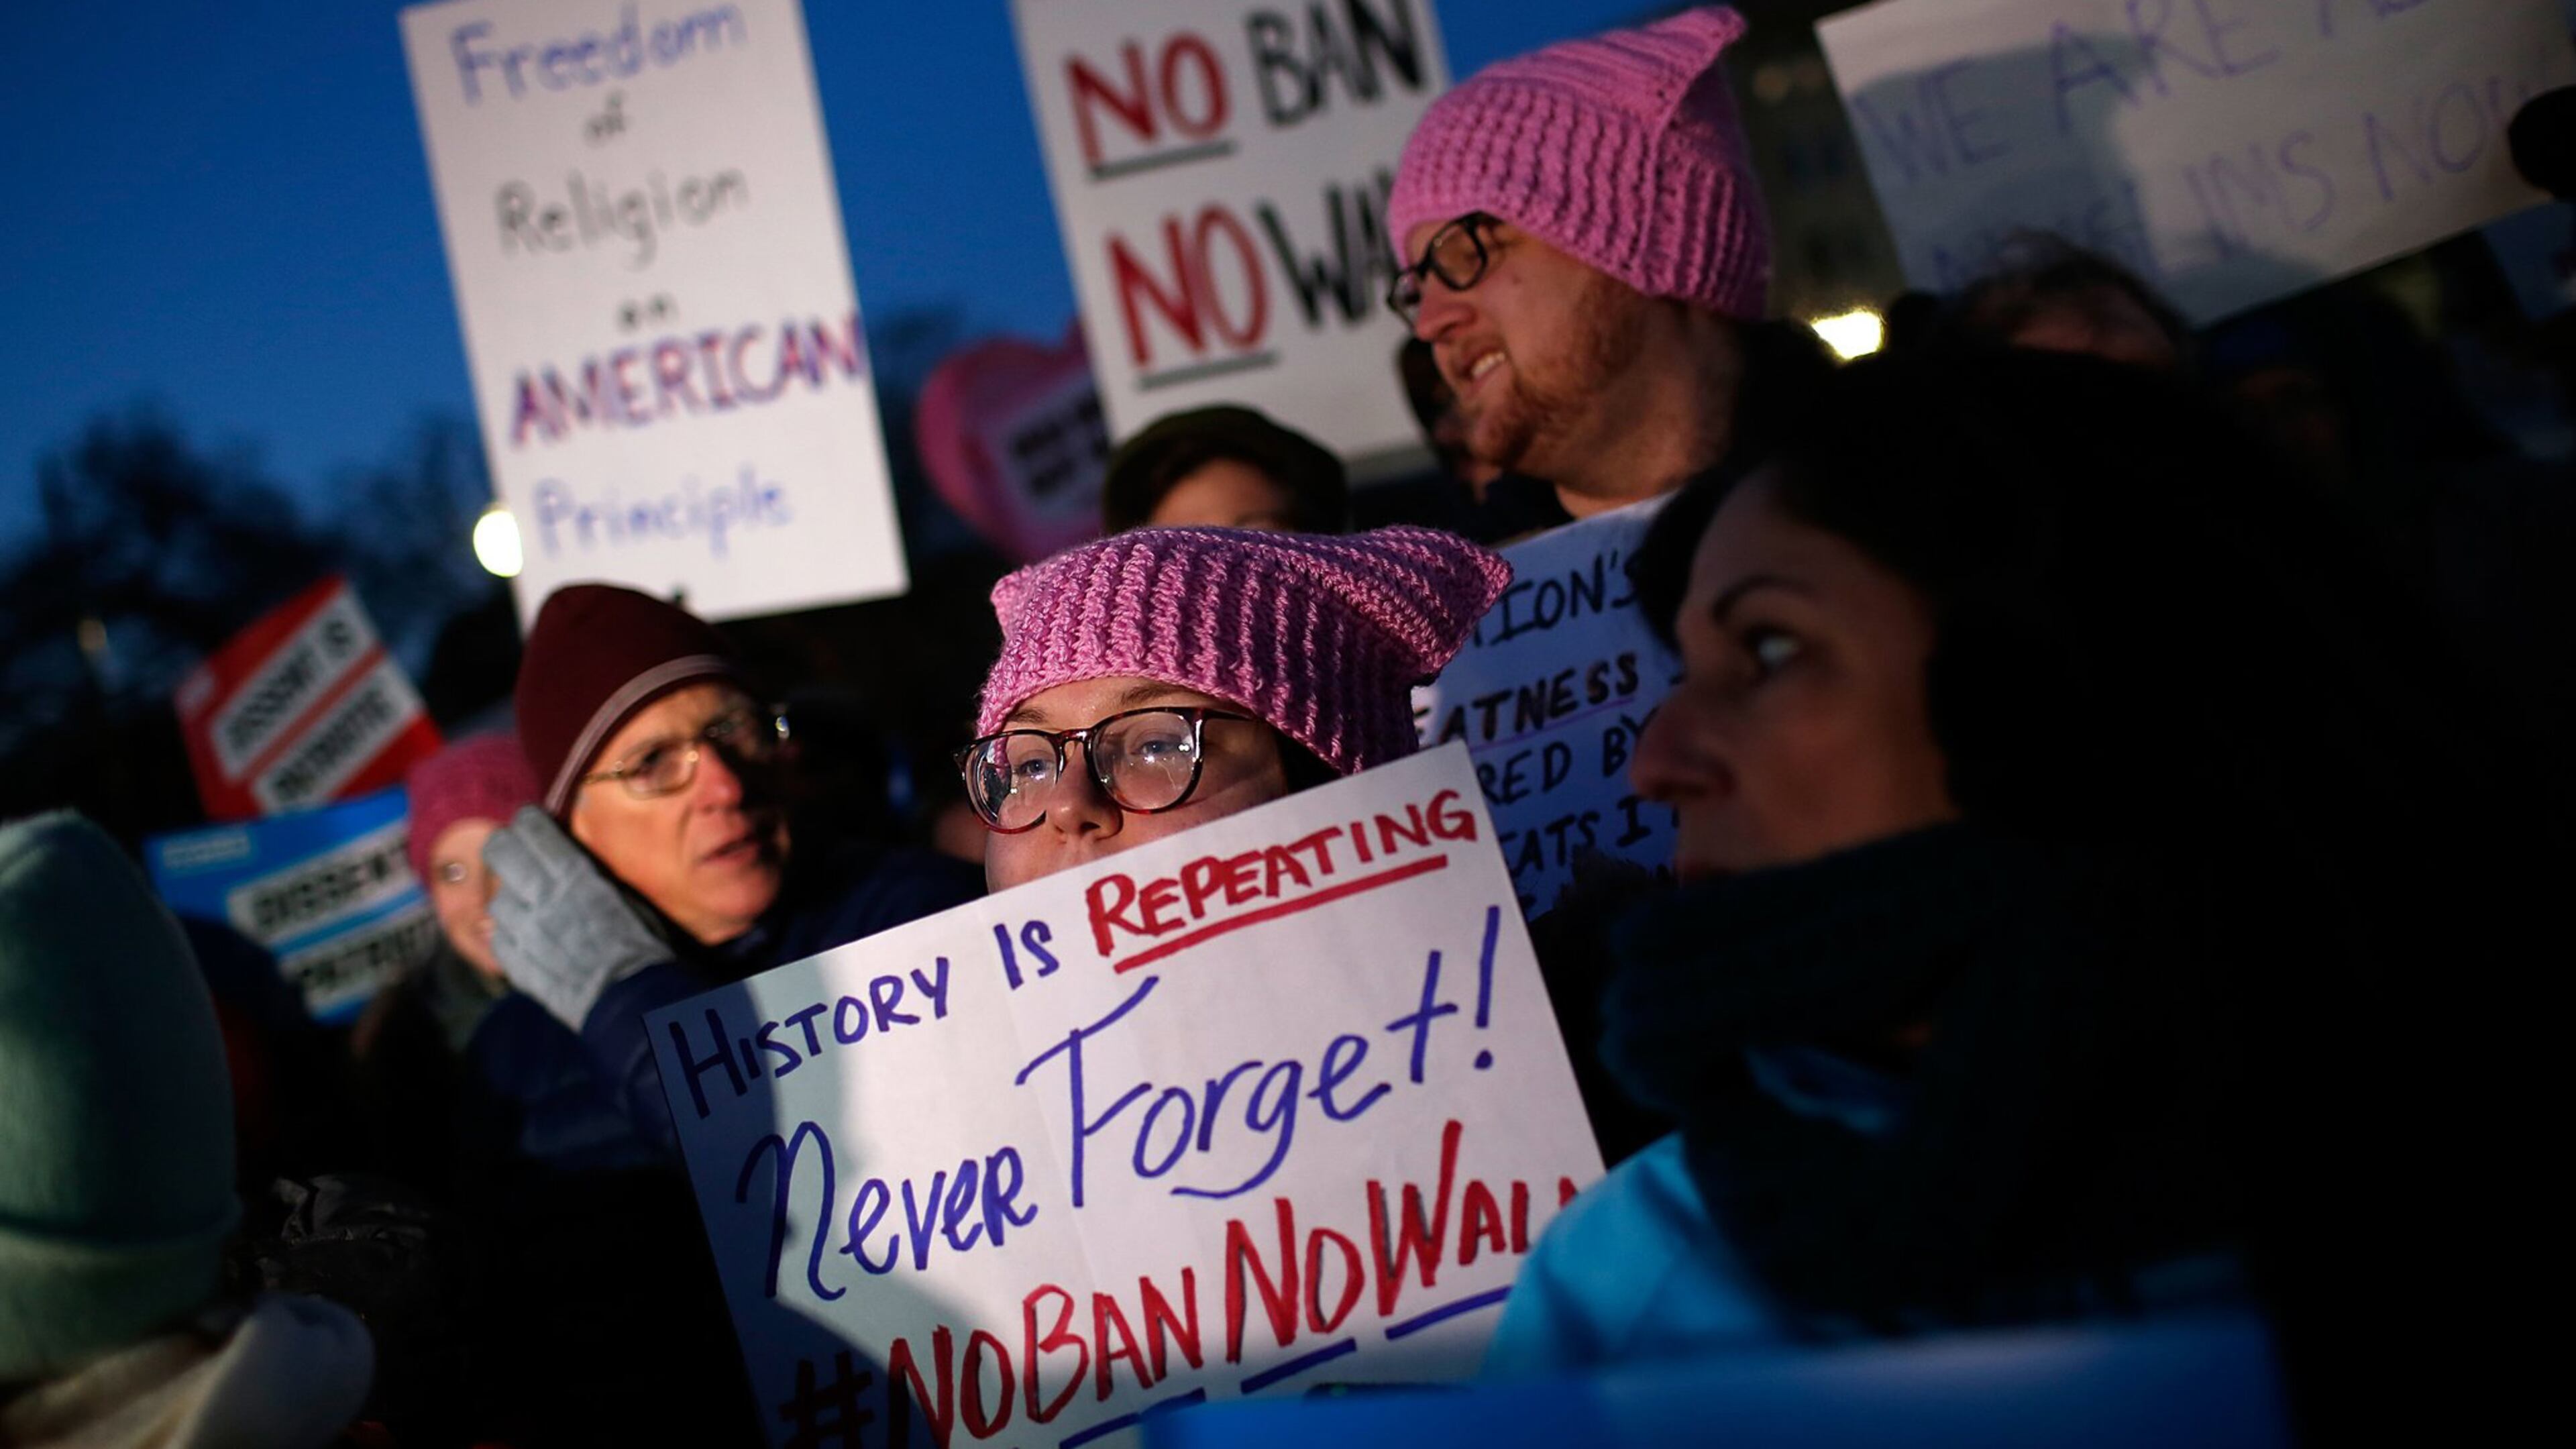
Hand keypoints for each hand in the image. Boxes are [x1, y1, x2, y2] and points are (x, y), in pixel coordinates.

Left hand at [482, 806, 671, 1028]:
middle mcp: (539, 896)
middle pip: (499, 852)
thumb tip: (570, 856)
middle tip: (517, 852)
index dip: (529, 822)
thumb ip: (590, 873)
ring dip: (510, 898)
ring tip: (531, 907)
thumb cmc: (641, 942)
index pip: (530, 828)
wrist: (631, 998)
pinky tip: (529, 939)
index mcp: (572, 873)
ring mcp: (522, 930)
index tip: (534, 824)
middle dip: (505, 847)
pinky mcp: (515, 961)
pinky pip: (498, 937)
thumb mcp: (624, 894)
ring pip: (496, 898)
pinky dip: (510, 935)